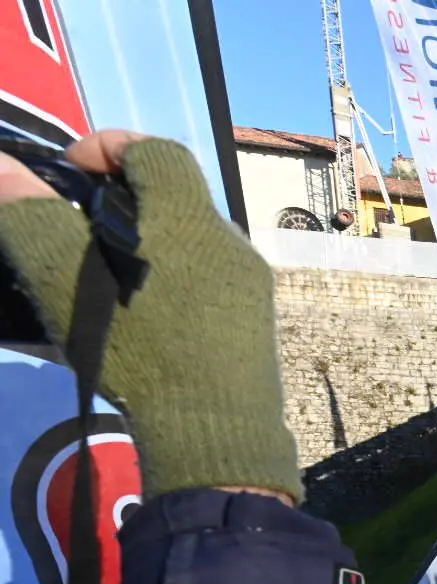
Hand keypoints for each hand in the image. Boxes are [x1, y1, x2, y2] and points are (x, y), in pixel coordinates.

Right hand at [0, 132, 301, 500]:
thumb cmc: (137, 342)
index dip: (110, 146)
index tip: (71, 173)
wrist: (212, 427)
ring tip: (104, 284)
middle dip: (122, 206)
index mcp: (190, 216)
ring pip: (190, 247)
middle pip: (173, 200)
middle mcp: (230, 242)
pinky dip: (172, 289)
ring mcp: (249, 288)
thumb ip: (30, 214)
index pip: (157, 150)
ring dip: (145, 251)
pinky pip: (208, 289)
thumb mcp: (64, 275)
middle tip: (79, 236)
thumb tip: (0, 167)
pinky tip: (144, 324)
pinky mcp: (255, 327)